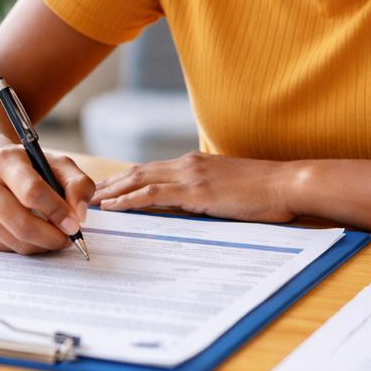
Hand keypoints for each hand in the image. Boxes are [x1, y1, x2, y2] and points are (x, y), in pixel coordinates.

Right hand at [0, 144, 95, 253]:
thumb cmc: (29, 167)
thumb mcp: (57, 164)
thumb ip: (77, 184)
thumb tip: (79, 215)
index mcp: (5, 160)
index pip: (32, 192)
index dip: (57, 211)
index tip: (75, 225)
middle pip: (22, 224)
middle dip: (52, 237)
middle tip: (68, 238)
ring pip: (16, 242)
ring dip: (43, 245)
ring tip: (54, 234)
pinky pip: (8, 249)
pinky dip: (28, 246)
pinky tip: (33, 234)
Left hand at [90, 152, 295, 222]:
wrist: (286, 184)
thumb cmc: (265, 190)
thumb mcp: (228, 189)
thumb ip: (207, 192)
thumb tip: (193, 206)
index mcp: (194, 164)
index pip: (150, 170)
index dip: (124, 179)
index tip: (105, 189)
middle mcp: (187, 165)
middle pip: (137, 172)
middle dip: (110, 184)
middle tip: (84, 194)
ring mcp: (190, 176)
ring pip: (139, 180)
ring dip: (111, 191)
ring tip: (89, 201)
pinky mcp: (196, 191)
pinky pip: (153, 195)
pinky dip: (129, 200)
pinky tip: (113, 207)